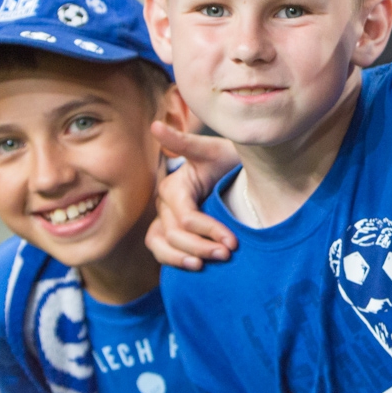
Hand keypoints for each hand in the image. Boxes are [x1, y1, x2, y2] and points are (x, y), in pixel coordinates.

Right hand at [147, 123, 239, 270]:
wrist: (237, 173)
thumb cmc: (227, 160)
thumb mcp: (211, 149)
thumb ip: (184, 142)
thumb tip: (155, 126)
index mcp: (173, 186)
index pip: (186, 216)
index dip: (208, 229)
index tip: (233, 241)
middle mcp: (164, 205)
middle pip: (175, 233)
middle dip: (202, 246)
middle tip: (228, 254)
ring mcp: (165, 220)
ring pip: (161, 245)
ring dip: (183, 257)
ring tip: (206, 265)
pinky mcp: (171, 233)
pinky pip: (163, 251)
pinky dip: (175, 261)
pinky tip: (196, 266)